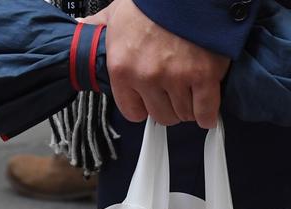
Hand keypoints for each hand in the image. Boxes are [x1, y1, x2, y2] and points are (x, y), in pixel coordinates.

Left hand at [83, 0, 228, 128]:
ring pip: (184, 114)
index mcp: (122, 67)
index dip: (144, 106)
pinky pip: (206, 111)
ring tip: (190, 91)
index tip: (151, 99)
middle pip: (161, 115)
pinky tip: (207, 107)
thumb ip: (99, 26)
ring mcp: (176, 78)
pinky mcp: (203, 76)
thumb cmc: (152, 1)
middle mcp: (147, 77)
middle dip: (168, 106)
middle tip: (173, 92)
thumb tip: (83, 27)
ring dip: (188, 106)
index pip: (132, 111)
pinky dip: (208, 113)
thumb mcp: (115, 11)